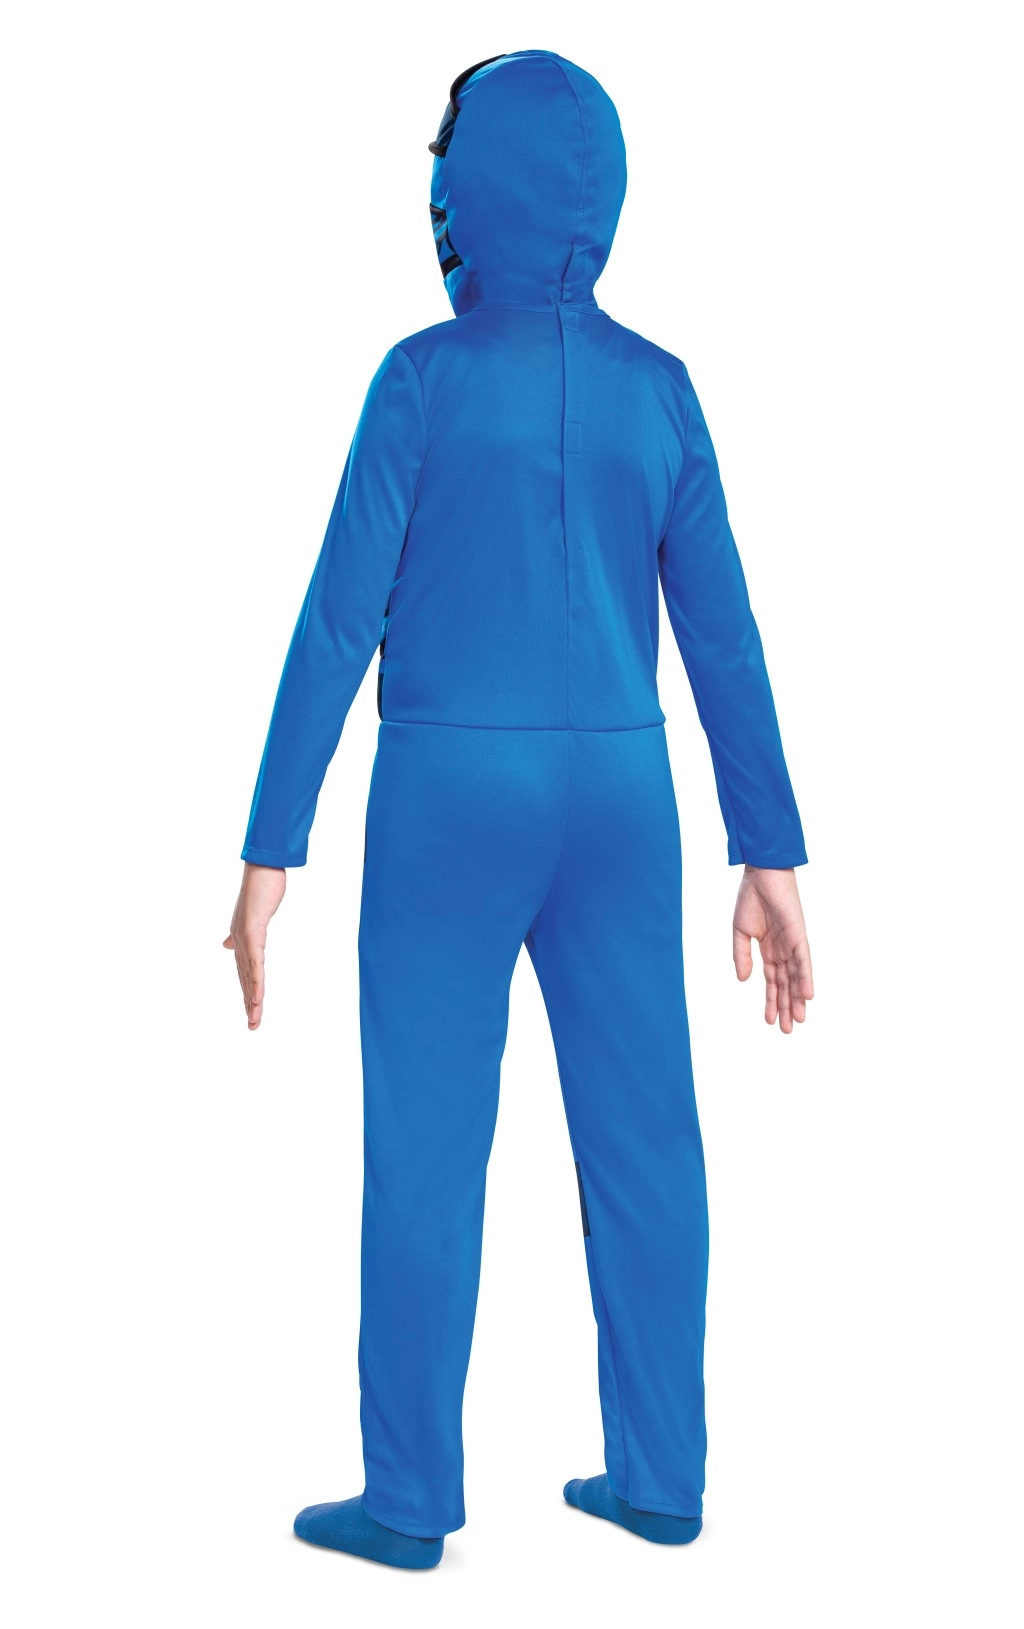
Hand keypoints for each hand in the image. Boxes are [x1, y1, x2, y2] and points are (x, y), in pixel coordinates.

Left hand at [223, 862, 286, 1029]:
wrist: (263, 866)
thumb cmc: (262, 886)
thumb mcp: (255, 912)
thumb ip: (246, 930)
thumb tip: (229, 943)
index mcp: (242, 939)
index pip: (246, 972)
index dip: (249, 992)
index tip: (252, 1011)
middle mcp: (239, 940)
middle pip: (246, 979)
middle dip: (250, 1004)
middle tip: (253, 1027)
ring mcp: (244, 937)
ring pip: (249, 975)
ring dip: (253, 999)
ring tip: (255, 1020)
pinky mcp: (251, 931)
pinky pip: (255, 962)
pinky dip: (256, 981)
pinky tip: (258, 998)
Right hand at [732, 866, 813, 1033]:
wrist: (761, 874)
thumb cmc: (751, 898)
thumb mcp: (740, 932)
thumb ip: (742, 956)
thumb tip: (742, 981)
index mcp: (769, 950)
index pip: (772, 981)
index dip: (771, 1001)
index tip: (769, 1021)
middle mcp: (783, 950)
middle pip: (786, 984)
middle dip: (786, 1006)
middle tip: (788, 1030)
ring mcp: (792, 943)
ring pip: (796, 977)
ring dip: (797, 998)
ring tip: (798, 1019)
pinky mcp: (798, 934)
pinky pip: (803, 960)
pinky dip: (805, 977)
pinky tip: (807, 995)